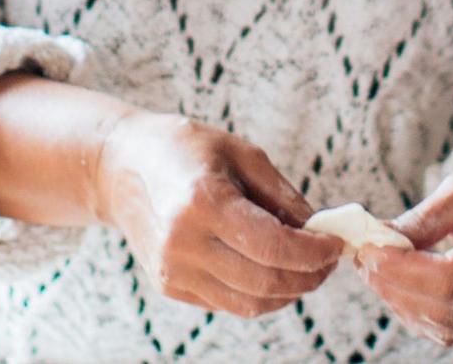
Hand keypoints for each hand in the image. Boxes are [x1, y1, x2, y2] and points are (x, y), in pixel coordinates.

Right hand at [94, 112, 342, 318]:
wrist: (117, 168)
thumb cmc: (183, 150)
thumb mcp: (240, 153)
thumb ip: (283, 194)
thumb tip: (319, 230)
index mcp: (203, 201)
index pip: (274, 246)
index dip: (314, 252)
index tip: (335, 243)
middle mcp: (184, 243)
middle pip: (266, 281)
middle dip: (309, 276)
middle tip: (327, 260)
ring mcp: (172, 270)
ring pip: (250, 303)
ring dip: (289, 292)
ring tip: (305, 267)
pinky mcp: (169, 286)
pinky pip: (228, 303)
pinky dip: (259, 293)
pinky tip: (271, 270)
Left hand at [357, 148, 452, 347]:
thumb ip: (421, 220)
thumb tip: (374, 241)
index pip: (450, 279)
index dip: (401, 270)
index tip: (368, 249)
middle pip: (445, 310)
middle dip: (395, 288)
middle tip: (363, 259)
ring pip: (446, 329)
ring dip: (401, 304)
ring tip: (374, 269)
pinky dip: (419, 313)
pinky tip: (397, 285)